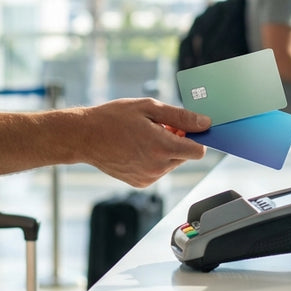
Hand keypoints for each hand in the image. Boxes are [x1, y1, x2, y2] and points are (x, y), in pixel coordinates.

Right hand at [77, 98, 208, 187]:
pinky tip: (137, 148)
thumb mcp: (149, 108)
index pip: (198, 151)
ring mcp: (148, 178)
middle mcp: (157, 167)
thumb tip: (205, 123)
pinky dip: (154, 160)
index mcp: (162, 147)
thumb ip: (180, 117)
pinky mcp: (140, 183)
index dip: (195, 137)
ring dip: (165, 150)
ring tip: (144, 137)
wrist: (84, 137)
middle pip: (185, 156)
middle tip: (158, 127)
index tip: (185, 127)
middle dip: (178, 141)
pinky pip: (158, 171)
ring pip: (172, 163)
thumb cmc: (114, 118)